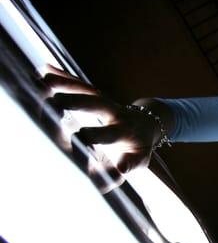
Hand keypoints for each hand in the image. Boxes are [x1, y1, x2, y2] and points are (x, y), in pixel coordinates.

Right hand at [42, 67, 158, 191]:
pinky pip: (80, 85)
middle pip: (97, 104)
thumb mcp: (138, 159)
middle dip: (77, 102)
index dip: (95, 135)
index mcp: (125, 131)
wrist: (147, 125)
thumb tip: (118, 171)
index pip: (110, 133)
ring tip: (43, 81)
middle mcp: (115, 112)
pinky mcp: (97, 95)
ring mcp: (106, 101)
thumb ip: (128, 166)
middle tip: (55, 102)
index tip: (79, 136)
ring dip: (66, 84)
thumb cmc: (139, 148)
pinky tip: (44, 71)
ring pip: (87, 90)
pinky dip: (64, 77)